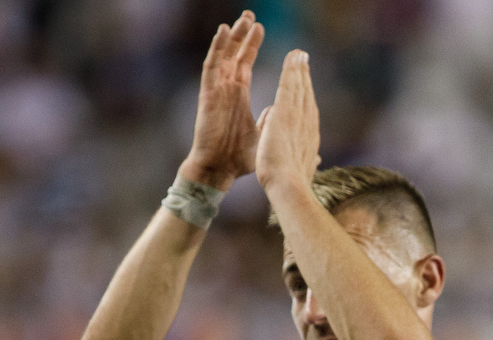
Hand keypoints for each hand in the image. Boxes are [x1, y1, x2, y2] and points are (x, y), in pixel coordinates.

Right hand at [180, 11, 264, 190]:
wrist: (221, 170)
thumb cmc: (242, 159)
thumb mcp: (264, 136)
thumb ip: (271, 122)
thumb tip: (283, 117)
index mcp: (239, 96)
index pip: (245, 64)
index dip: (251, 46)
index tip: (260, 28)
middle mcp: (227, 89)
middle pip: (234, 55)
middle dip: (242, 35)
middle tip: (251, 15)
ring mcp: (217, 90)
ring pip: (224, 56)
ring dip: (233, 36)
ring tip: (242, 18)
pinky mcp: (208, 94)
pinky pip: (212, 66)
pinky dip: (217, 48)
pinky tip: (223, 32)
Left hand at [256, 50, 320, 193]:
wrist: (289, 187)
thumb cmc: (291, 186)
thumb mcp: (302, 170)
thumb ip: (308, 160)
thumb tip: (317, 157)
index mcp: (308, 140)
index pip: (308, 114)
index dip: (307, 98)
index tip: (306, 85)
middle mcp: (308, 126)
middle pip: (307, 97)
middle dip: (305, 78)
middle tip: (304, 60)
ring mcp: (299, 117)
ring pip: (300, 87)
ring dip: (300, 69)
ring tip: (299, 53)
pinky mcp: (287, 112)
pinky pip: (289, 85)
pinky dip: (292, 69)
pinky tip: (293, 56)